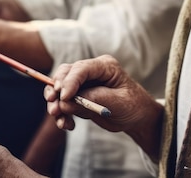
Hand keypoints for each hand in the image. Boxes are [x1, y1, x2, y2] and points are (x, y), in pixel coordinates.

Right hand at [45, 54, 163, 160]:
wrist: (137, 117)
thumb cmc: (132, 105)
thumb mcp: (116, 103)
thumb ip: (91, 100)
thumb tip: (65, 103)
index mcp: (105, 66)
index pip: (81, 68)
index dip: (70, 81)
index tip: (63, 97)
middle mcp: (92, 71)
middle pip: (66, 73)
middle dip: (57, 90)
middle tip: (54, 107)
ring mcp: (84, 83)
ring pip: (61, 87)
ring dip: (57, 104)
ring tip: (60, 120)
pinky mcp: (79, 95)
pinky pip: (64, 102)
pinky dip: (62, 113)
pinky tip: (67, 125)